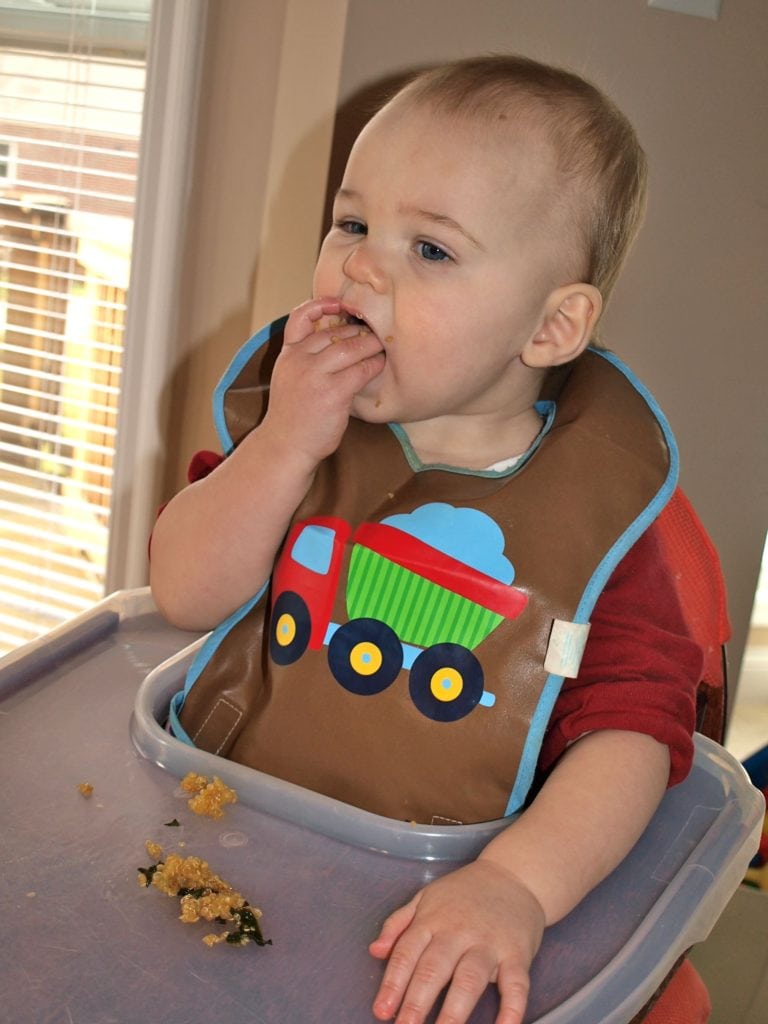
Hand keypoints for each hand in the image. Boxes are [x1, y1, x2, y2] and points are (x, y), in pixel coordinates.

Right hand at [261, 296, 385, 463]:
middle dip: (357, 331)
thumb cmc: (292, 416)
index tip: (339, 304)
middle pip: (335, 333)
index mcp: (288, 355)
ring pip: (351, 347)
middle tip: (373, 334)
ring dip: (370, 345)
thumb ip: (305, 358)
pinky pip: (361, 370)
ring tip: (381, 348)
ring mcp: (316, 375)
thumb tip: (338, 340)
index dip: (321, 305)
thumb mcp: (288, 379)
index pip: (300, 318)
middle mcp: (299, 361)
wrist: (285, 446)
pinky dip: (374, 365)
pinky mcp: (334, 392)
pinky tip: (379, 366)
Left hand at [369, 860, 544, 1023]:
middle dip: (417, 1002)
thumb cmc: (465, 892)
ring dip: (454, 1011)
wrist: (514, 874)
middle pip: (434, 969)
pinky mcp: (517, 953)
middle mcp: (459, 931)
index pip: (407, 953)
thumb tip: (375, 951)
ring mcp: (489, 943)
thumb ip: (398, 924)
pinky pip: (516, 984)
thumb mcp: (426, 897)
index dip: (393, 984)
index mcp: (433, 919)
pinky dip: (512, 1010)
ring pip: (469, 979)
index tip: (382, 1012)